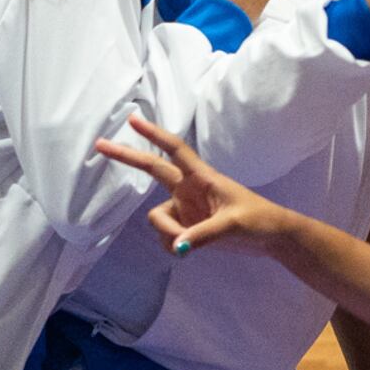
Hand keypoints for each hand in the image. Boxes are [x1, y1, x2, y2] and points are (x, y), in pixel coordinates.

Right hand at [93, 115, 297, 256]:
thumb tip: (176, 247)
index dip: (155, 135)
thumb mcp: (233, 225)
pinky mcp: (183, 226)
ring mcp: (184, 207)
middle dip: (127, 157)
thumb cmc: (258, 221)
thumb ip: (203, 236)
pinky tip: (188, 249)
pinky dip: (171, 245)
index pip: (176, 151)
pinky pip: (164, 236)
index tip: (133, 120)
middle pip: (152, 169)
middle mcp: (188, 189)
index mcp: (203, 178)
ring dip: (167, 232)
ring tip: (191, 243)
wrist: (270, 238)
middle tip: (99, 144)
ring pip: (156, 218)